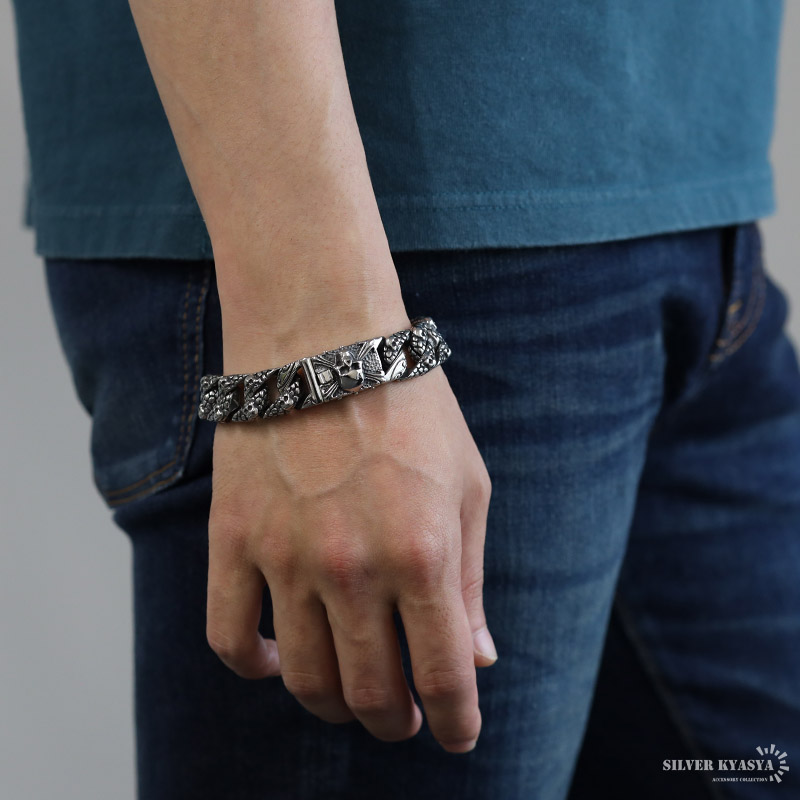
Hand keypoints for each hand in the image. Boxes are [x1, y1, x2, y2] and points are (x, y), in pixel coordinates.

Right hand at [206, 359, 496, 752]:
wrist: (323, 339)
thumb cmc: (410, 407)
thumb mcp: (467, 486)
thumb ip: (470, 579)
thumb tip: (478, 659)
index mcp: (423, 554)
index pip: (443, 674)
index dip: (455, 721)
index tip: (456, 735)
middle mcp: (353, 568)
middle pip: (371, 691)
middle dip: (395, 721)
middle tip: (402, 718)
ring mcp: (285, 558)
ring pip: (304, 677)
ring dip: (333, 702)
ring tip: (351, 694)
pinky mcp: (234, 539)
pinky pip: (229, 635)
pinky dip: (252, 666)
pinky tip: (274, 663)